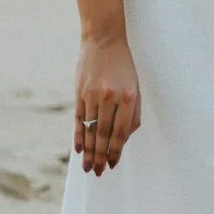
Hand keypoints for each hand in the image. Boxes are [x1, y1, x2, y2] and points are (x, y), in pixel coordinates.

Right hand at [73, 33, 140, 174]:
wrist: (103, 40)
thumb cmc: (123, 66)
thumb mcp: (135, 86)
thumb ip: (133, 112)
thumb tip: (125, 138)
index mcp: (128, 97)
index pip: (121, 131)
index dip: (116, 150)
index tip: (112, 163)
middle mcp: (110, 98)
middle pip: (103, 134)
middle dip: (101, 156)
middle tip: (98, 173)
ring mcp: (92, 95)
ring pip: (89, 130)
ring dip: (89, 151)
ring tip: (87, 167)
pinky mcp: (79, 93)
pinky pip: (78, 119)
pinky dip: (78, 136)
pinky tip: (78, 149)